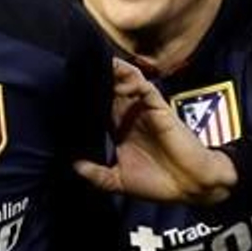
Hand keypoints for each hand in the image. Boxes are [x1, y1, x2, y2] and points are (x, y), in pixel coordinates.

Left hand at [74, 58, 237, 204]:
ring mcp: (144, 111)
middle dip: (94, 80)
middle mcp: (129, 117)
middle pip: (109, 91)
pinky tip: (119, 76)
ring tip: (94, 63)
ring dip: (112, 74)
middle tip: (73, 68)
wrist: (189, 187)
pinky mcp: (160, 109)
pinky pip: (146, 88)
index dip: (83, 100)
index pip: (97, 109)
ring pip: (126, 84)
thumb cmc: (157, 183)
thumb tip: (73, 166)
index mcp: (119, 130)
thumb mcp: (118, 181)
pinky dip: (133, 79)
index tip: (62, 92)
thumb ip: (96, 174)